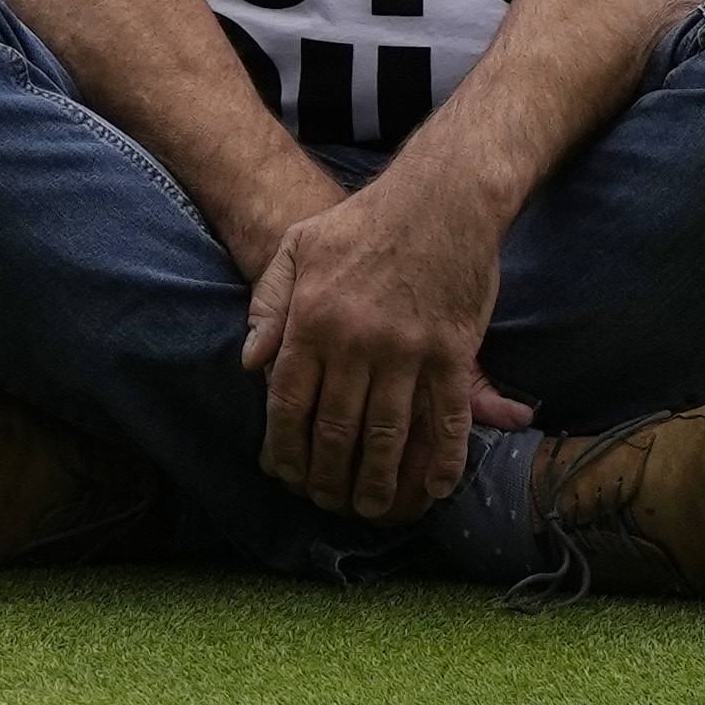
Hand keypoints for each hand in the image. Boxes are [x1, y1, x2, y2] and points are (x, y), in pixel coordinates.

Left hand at [241, 176, 530, 525]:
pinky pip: (446, 419)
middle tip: (328, 503)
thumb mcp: (298, 245)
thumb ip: (269, 302)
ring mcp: (407, 349)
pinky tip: (433, 488)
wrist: (441, 195)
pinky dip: (442, 461)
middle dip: (328, 478)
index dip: (284, 448)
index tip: (285, 476)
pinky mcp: (452, 351)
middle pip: (335, 431)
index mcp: (312, 318)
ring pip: (388, 436)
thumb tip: (251, 362)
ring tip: (371, 509)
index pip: (287, 402)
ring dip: (378, 483)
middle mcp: (355, 341)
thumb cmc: (365, 220)